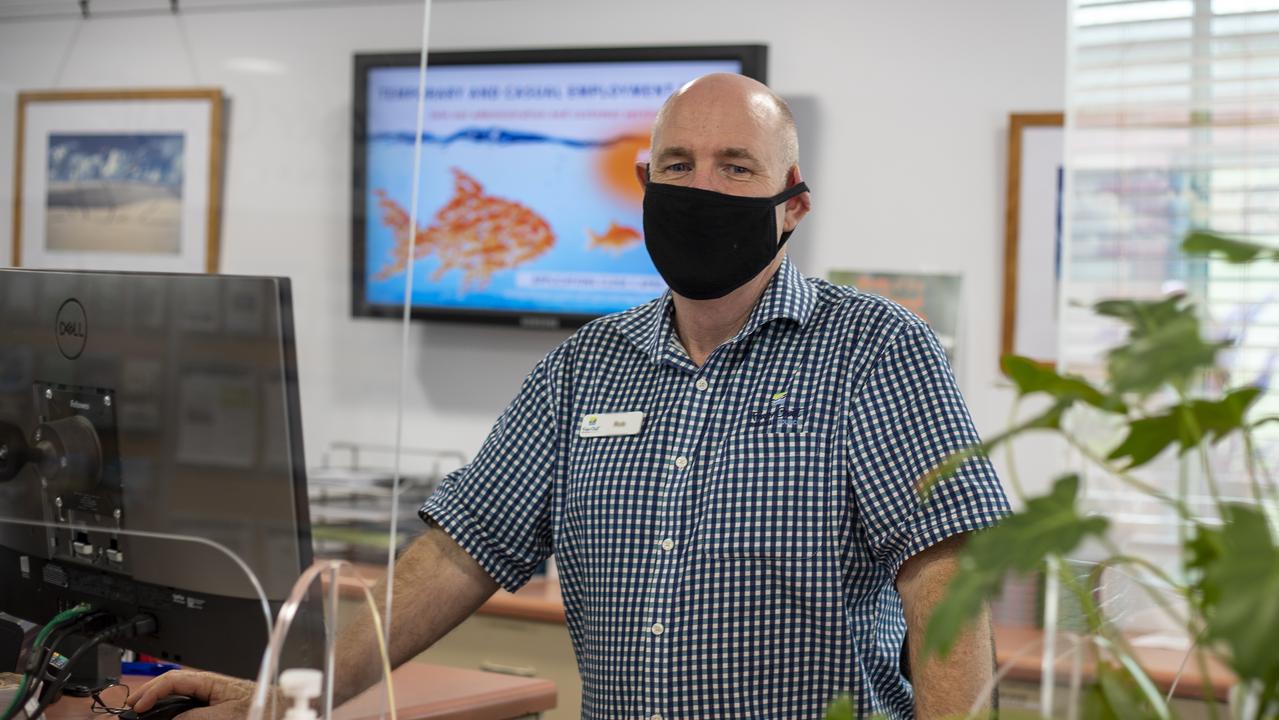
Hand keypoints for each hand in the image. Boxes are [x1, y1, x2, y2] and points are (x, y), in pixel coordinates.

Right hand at [125, 669, 280, 719]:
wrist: (280, 709)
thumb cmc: (262, 707)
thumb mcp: (226, 715)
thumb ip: (197, 716)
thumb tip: (174, 718)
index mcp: (209, 680)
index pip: (173, 679)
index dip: (152, 691)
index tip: (138, 706)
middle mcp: (207, 685)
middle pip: (170, 685)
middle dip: (149, 695)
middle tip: (131, 709)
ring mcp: (208, 695)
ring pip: (177, 695)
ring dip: (159, 702)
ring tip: (142, 712)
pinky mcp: (211, 705)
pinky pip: (188, 704)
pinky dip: (172, 708)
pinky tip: (165, 713)